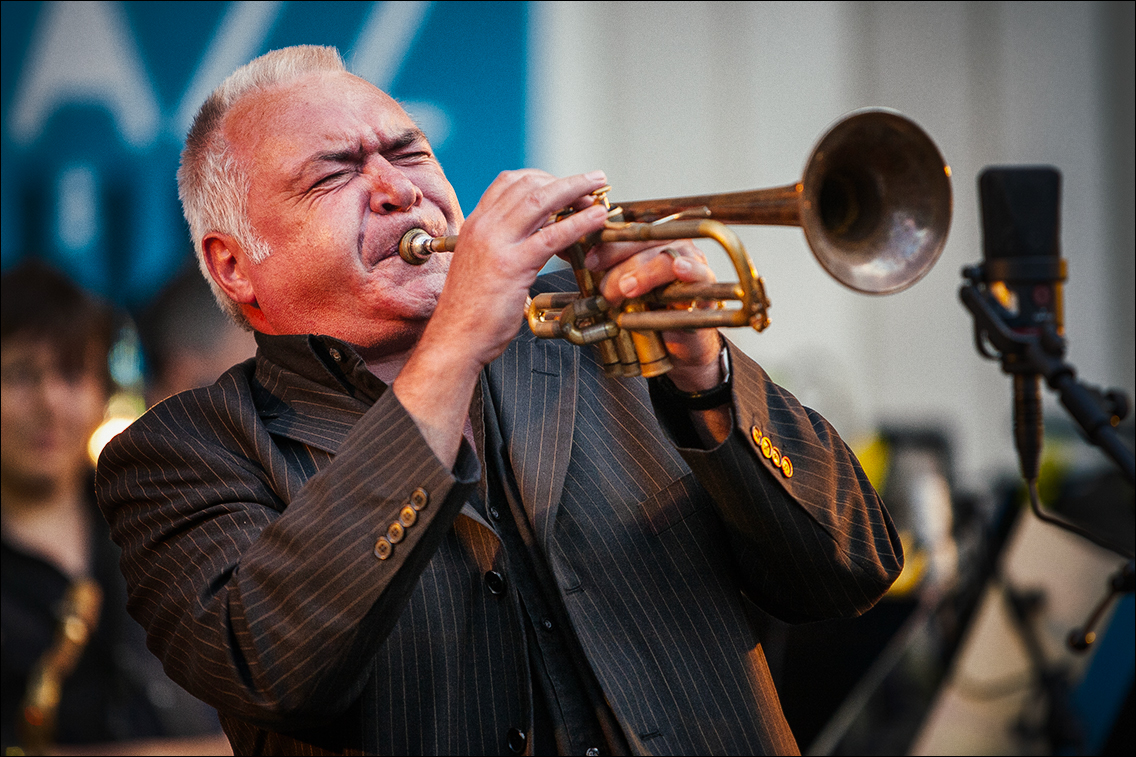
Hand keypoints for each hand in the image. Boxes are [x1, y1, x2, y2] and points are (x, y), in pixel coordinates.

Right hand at [393, 169, 609, 465]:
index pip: (509, 182)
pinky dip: (579, 223)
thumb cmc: (471, 311)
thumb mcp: (483, 265)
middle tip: (592, 183)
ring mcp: (496, 244)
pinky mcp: (512, 266)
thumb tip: (536, 238)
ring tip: (600, 190)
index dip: (543, 178)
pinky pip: (552, 236)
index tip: (565, 184)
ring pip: (541, 201)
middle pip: (529, 185)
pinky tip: (596, 220)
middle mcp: (483, 227)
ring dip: (576, 190)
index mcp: (475, 225)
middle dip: (565, 181)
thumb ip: (505, 246)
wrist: (454, 340)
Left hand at [586, 239, 723, 391]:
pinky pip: (698, 271)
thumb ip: (600, 274)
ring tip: (628, 290)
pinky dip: (687, 270)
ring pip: (666, 255)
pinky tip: (678, 270)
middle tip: (606, 287)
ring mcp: (690, 260)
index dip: (606, 243)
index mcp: (647, 242)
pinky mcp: (706, 282)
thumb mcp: (618, 293)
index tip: (589, 261)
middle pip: (644, 240)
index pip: (626, 231)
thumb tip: (566, 256)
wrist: (674, 345)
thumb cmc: (647, 314)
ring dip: (644, 272)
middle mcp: (669, 244)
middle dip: (620, 261)